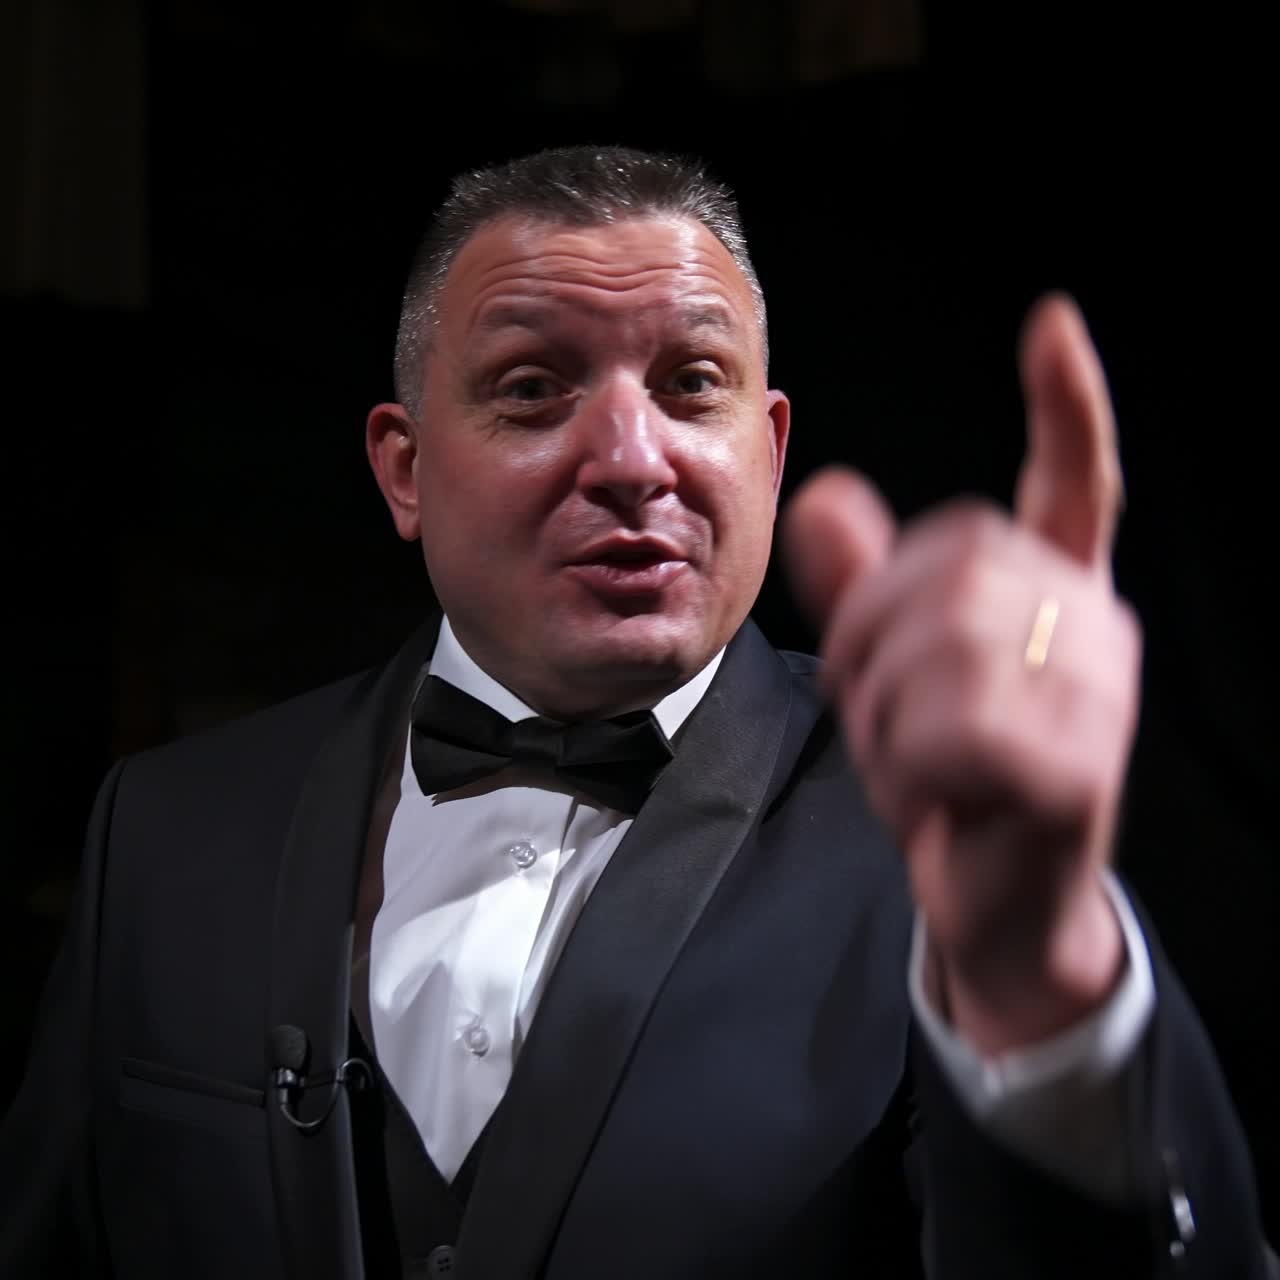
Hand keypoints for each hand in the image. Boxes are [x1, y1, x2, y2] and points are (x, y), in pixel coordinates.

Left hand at [783, 295, 1140, 1053]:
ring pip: (941, 647)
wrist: (996, 903)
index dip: (1065, 405)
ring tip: (914, 760)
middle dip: (872, 634)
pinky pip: (952, 729)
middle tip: (879, 707)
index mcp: (1053, 596)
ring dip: (886, 711)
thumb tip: (822, 493)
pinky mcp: (1075, 771)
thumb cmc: (947, 775)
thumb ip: (861, 585)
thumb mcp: (888, 672)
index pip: (1074, 483)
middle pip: (947, 559)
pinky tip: (941, 796)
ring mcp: (1094, 699)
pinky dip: (912, 766)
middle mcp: (1090, 630)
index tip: (1052, 324)